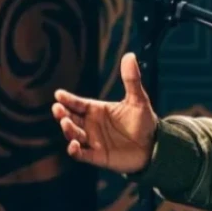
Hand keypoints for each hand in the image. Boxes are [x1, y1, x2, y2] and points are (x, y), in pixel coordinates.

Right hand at [52, 53, 157, 172]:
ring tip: (66, 122)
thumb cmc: (143, 121)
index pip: (77, 103)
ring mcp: (92, 140)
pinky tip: (73, 145)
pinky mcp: (97, 156)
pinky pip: (81, 154)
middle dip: (62, 113)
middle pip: (70, 118)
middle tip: (58, 108)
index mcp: (96, 110)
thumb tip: (130, 55)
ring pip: (72, 134)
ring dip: (68, 129)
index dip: (68, 99)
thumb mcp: (138, 100)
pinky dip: (74, 150)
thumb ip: (131, 80)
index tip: (59, 94)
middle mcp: (90, 124)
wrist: (153, 145)